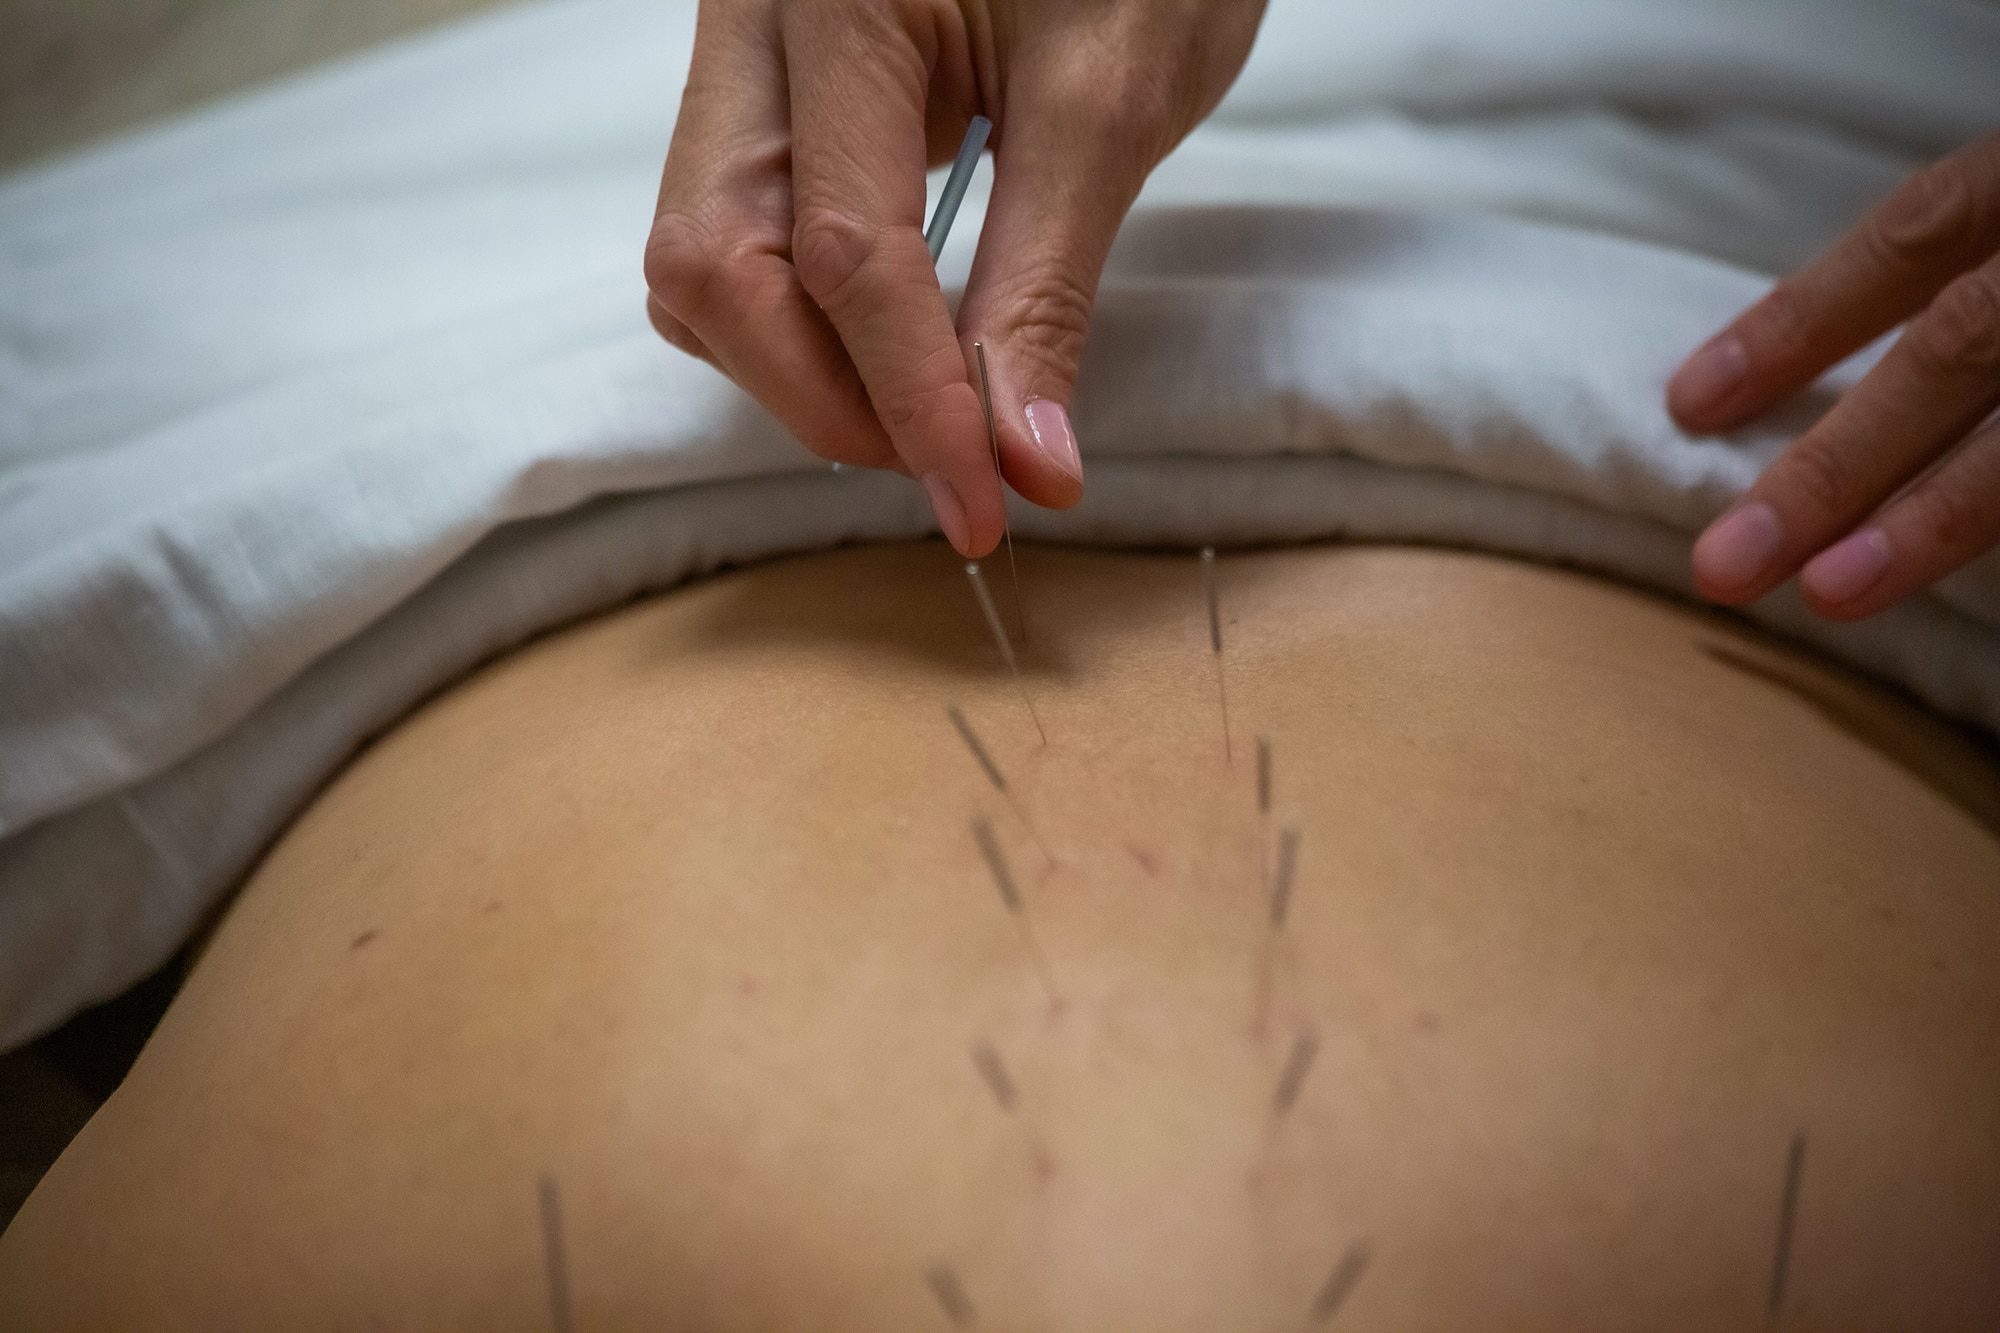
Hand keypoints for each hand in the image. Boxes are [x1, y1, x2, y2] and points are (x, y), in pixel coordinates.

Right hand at [644, 0, 1267, 555]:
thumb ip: (1046, 289)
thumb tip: (1021, 464)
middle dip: (824, 395)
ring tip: (930, 408)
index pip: (843, 249)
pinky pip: (732, 237)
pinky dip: (801, 321)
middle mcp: (751, 19)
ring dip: (801, 369)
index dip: (910, 401)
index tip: (981, 504)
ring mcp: (741, 55)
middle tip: (951, 464)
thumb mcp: (1114, 103)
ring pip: (702, 264)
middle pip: (712, 263)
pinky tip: (894, 344)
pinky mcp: (761, 93)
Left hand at [1669, 133, 1999, 619]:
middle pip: (1968, 345)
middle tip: (1724, 564)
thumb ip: (1978, 279)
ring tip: (1831, 594)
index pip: (1921, 233)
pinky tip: (1986, 607)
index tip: (1687, 406)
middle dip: (1839, 460)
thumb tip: (1831, 412)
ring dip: (1941, 517)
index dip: (1799, 317)